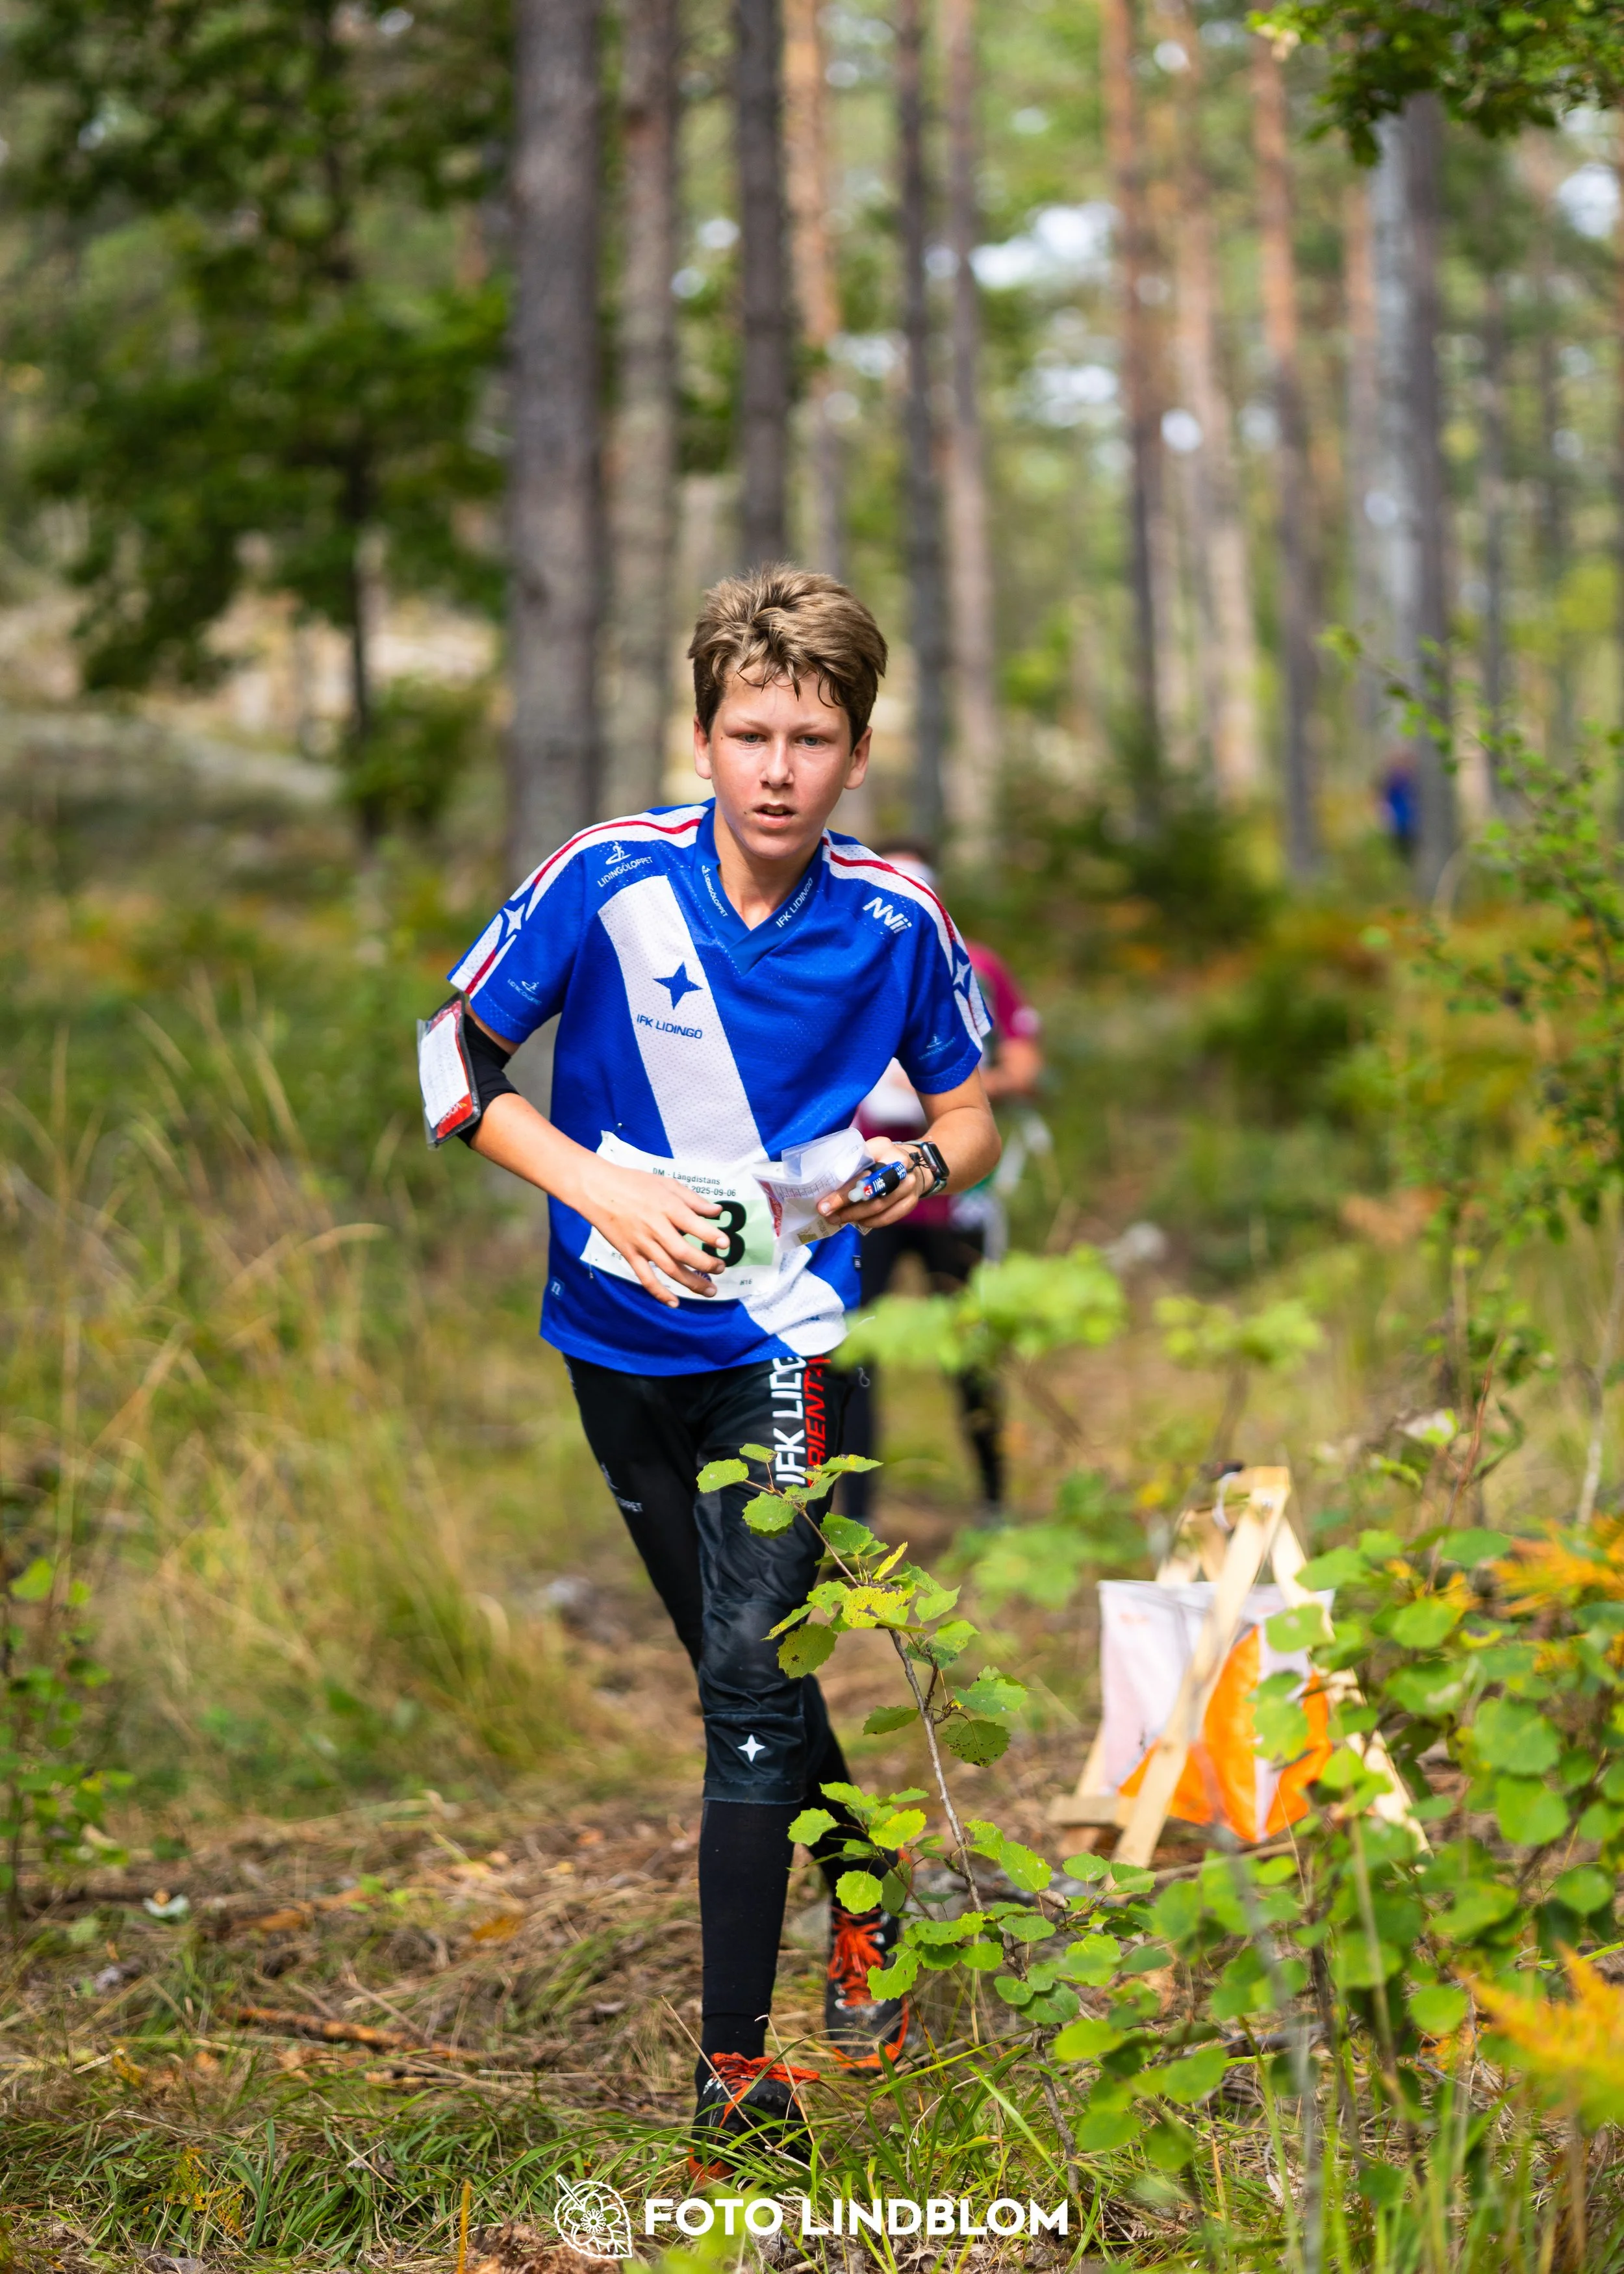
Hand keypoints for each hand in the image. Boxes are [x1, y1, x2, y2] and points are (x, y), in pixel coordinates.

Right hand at [574, 1159, 726, 1305]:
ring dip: (691, 1282)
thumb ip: (693, 1199)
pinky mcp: (629, 1254)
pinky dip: (660, 1293)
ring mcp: (641, 1243)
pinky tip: (674, 1302)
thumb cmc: (634, 1183)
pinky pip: (646, 1277)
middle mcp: (656, 1228)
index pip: (694, 1226)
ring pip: (669, 1269)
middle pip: (683, 1252)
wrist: (597, 1189)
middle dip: (706, 1264)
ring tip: (710, 1291)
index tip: (725, 1245)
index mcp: (667, 1207)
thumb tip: (717, 1212)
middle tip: (721, 1269)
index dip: (712, 1237)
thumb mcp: (667, 1183)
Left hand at [816, 1137, 929, 1232]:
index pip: (862, 1172)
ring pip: (878, 1208)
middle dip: (846, 1206)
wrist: (913, 1165)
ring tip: (837, 1218)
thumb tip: (825, 1183)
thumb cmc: (881, 1158)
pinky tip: (857, 1220)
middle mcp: (902, 1168)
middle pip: (871, 1192)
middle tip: (827, 1214)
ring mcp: (909, 1187)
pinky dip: (870, 1221)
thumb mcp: (867, 1150)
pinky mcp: (911, 1202)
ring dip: (855, 1216)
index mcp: (886, 1149)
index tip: (824, 1204)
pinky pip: (888, 1217)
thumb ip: (851, 1162)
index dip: (843, 1191)